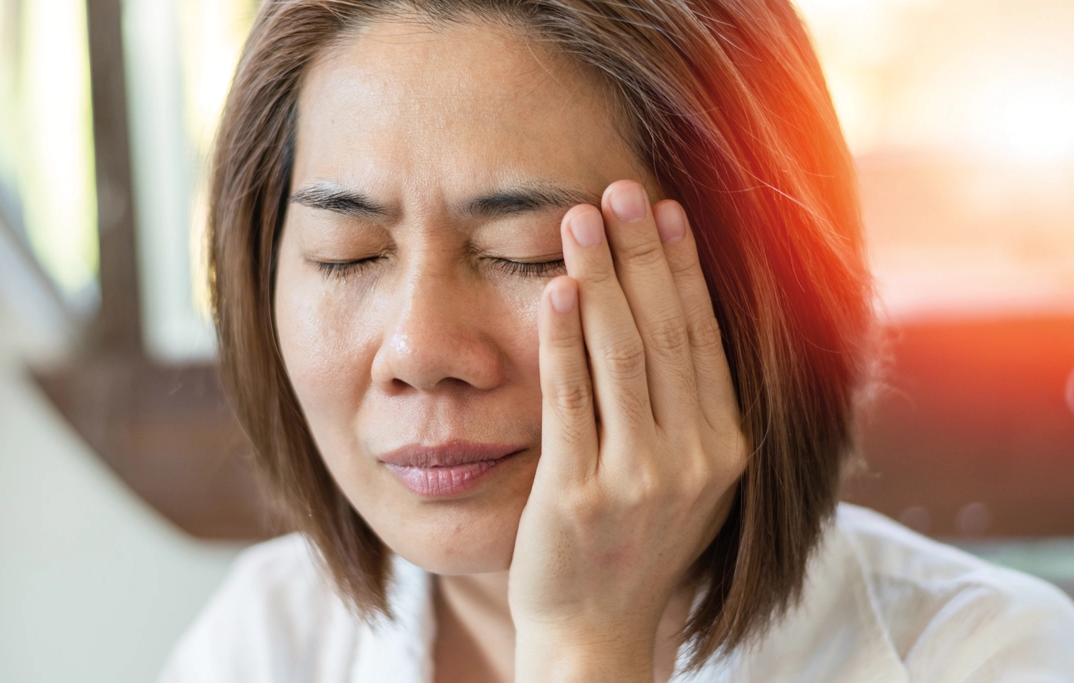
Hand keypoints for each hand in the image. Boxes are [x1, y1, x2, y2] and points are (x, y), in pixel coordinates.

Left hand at [509, 180, 748, 681]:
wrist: (595, 631)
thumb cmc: (633, 544)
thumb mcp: (686, 478)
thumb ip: (689, 407)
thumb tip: (678, 313)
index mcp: (726, 447)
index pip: (702, 337)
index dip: (682, 268)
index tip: (664, 210)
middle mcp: (695, 459)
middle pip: (665, 332)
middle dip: (641, 253)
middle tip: (619, 188)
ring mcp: (639, 478)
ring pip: (622, 355)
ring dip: (601, 277)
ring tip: (580, 218)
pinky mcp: (580, 494)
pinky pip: (572, 400)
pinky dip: (564, 340)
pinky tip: (556, 291)